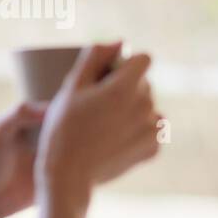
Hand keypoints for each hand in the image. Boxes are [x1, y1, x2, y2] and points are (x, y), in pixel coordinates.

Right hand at [36, 42, 162, 207]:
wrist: (69, 176)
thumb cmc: (63, 129)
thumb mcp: (71, 88)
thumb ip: (94, 58)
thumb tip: (119, 42)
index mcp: (125, 88)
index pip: (144, 59)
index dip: (127, 63)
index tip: (110, 74)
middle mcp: (145, 106)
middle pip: (144, 84)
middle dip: (127, 87)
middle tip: (99, 104)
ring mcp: (152, 129)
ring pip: (148, 107)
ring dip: (133, 109)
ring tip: (106, 123)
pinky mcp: (153, 149)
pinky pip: (152, 130)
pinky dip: (138, 131)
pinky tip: (116, 138)